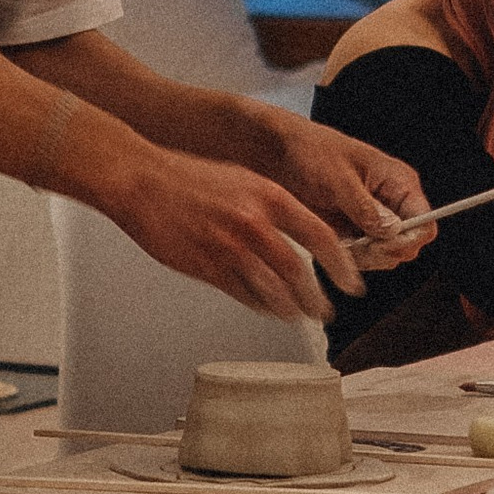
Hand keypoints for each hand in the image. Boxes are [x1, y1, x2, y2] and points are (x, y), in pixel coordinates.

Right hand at [95, 142, 372, 320]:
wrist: (142, 180)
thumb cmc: (187, 177)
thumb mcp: (243, 179)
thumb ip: (272, 206)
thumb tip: (300, 235)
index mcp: (268, 196)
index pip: (321, 237)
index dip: (342, 265)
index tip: (351, 282)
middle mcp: (253, 223)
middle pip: (299, 273)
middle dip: (317, 299)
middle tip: (326, 311)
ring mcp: (229, 249)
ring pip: (272, 291)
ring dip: (290, 309)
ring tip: (299, 316)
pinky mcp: (207, 268)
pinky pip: (243, 296)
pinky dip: (260, 307)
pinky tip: (268, 310)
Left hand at [241, 110, 431, 271]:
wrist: (280, 154)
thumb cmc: (311, 151)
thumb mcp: (338, 178)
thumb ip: (365, 207)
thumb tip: (391, 230)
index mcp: (398, 181)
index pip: (425, 222)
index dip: (408, 240)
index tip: (380, 244)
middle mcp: (392, 202)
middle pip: (409, 245)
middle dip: (384, 253)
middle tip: (356, 245)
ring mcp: (375, 219)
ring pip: (388, 256)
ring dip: (367, 258)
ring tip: (341, 243)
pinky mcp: (355, 232)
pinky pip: (367, 258)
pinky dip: (353, 259)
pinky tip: (335, 245)